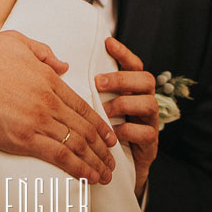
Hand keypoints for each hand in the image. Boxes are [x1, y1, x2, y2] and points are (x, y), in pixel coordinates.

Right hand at [0, 29, 116, 183]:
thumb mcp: (19, 42)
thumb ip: (45, 53)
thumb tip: (64, 65)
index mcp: (49, 80)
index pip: (84, 107)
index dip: (100, 126)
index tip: (110, 138)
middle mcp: (48, 101)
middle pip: (85, 129)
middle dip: (103, 149)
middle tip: (112, 163)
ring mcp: (36, 120)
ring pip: (76, 145)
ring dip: (94, 163)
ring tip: (104, 176)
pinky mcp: (20, 138)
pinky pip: (57, 155)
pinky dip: (76, 168)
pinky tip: (86, 176)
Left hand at [95, 37, 158, 198]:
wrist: (115, 169)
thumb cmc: (101, 131)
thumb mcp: (94, 106)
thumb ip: (86, 87)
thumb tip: (62, 66)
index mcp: (132, 90)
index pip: (133, 65)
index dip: (123, 53)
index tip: (108, 42)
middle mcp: (144, 102)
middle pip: (146, 80)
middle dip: (122, 79)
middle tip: (99, 82)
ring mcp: (149, 123)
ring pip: (149, 104)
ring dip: (124, 104)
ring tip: (105, 110)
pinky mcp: (150, 145)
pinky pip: (146, 133)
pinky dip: (128, 131)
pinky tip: (113, 134)